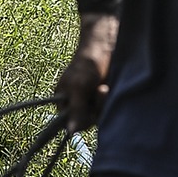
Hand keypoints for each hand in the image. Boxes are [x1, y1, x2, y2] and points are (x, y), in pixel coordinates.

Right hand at [55, 13, 118, 133]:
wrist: (109, 44)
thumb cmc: (88, 62)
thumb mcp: (79, 86)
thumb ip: (75, 108)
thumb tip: (71, 132)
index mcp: (65, 102)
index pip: (71, 123)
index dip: (81, 119)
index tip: (89, 110)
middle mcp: (79, 103)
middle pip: (88, 121)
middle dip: (96, 108)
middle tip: (101, 90)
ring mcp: (94, 100)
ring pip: (101, 115)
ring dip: (105, 102)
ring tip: (105, 86)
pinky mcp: (108, 97)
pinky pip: (111, 107)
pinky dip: (112, 100)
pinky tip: (112, 87)